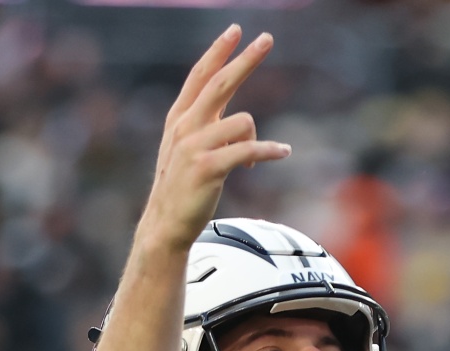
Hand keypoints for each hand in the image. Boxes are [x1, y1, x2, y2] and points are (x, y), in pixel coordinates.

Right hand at [139, 26, 290, 250]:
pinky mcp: (207, 167)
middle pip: (220, 83)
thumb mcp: (190, 149)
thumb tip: (242, 119)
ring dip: (258, 139)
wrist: (166, 222)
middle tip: (267, 38)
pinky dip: (269, 150)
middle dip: (245, 59)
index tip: (235, 30)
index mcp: (180, 118)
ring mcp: (193, 145)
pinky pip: (248, 150)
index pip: (200, 76)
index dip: (218, 52)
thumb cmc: (184, 186)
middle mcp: (185, 125)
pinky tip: (283, 152)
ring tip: (261, 154)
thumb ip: (210, 127)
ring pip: (242, 121)